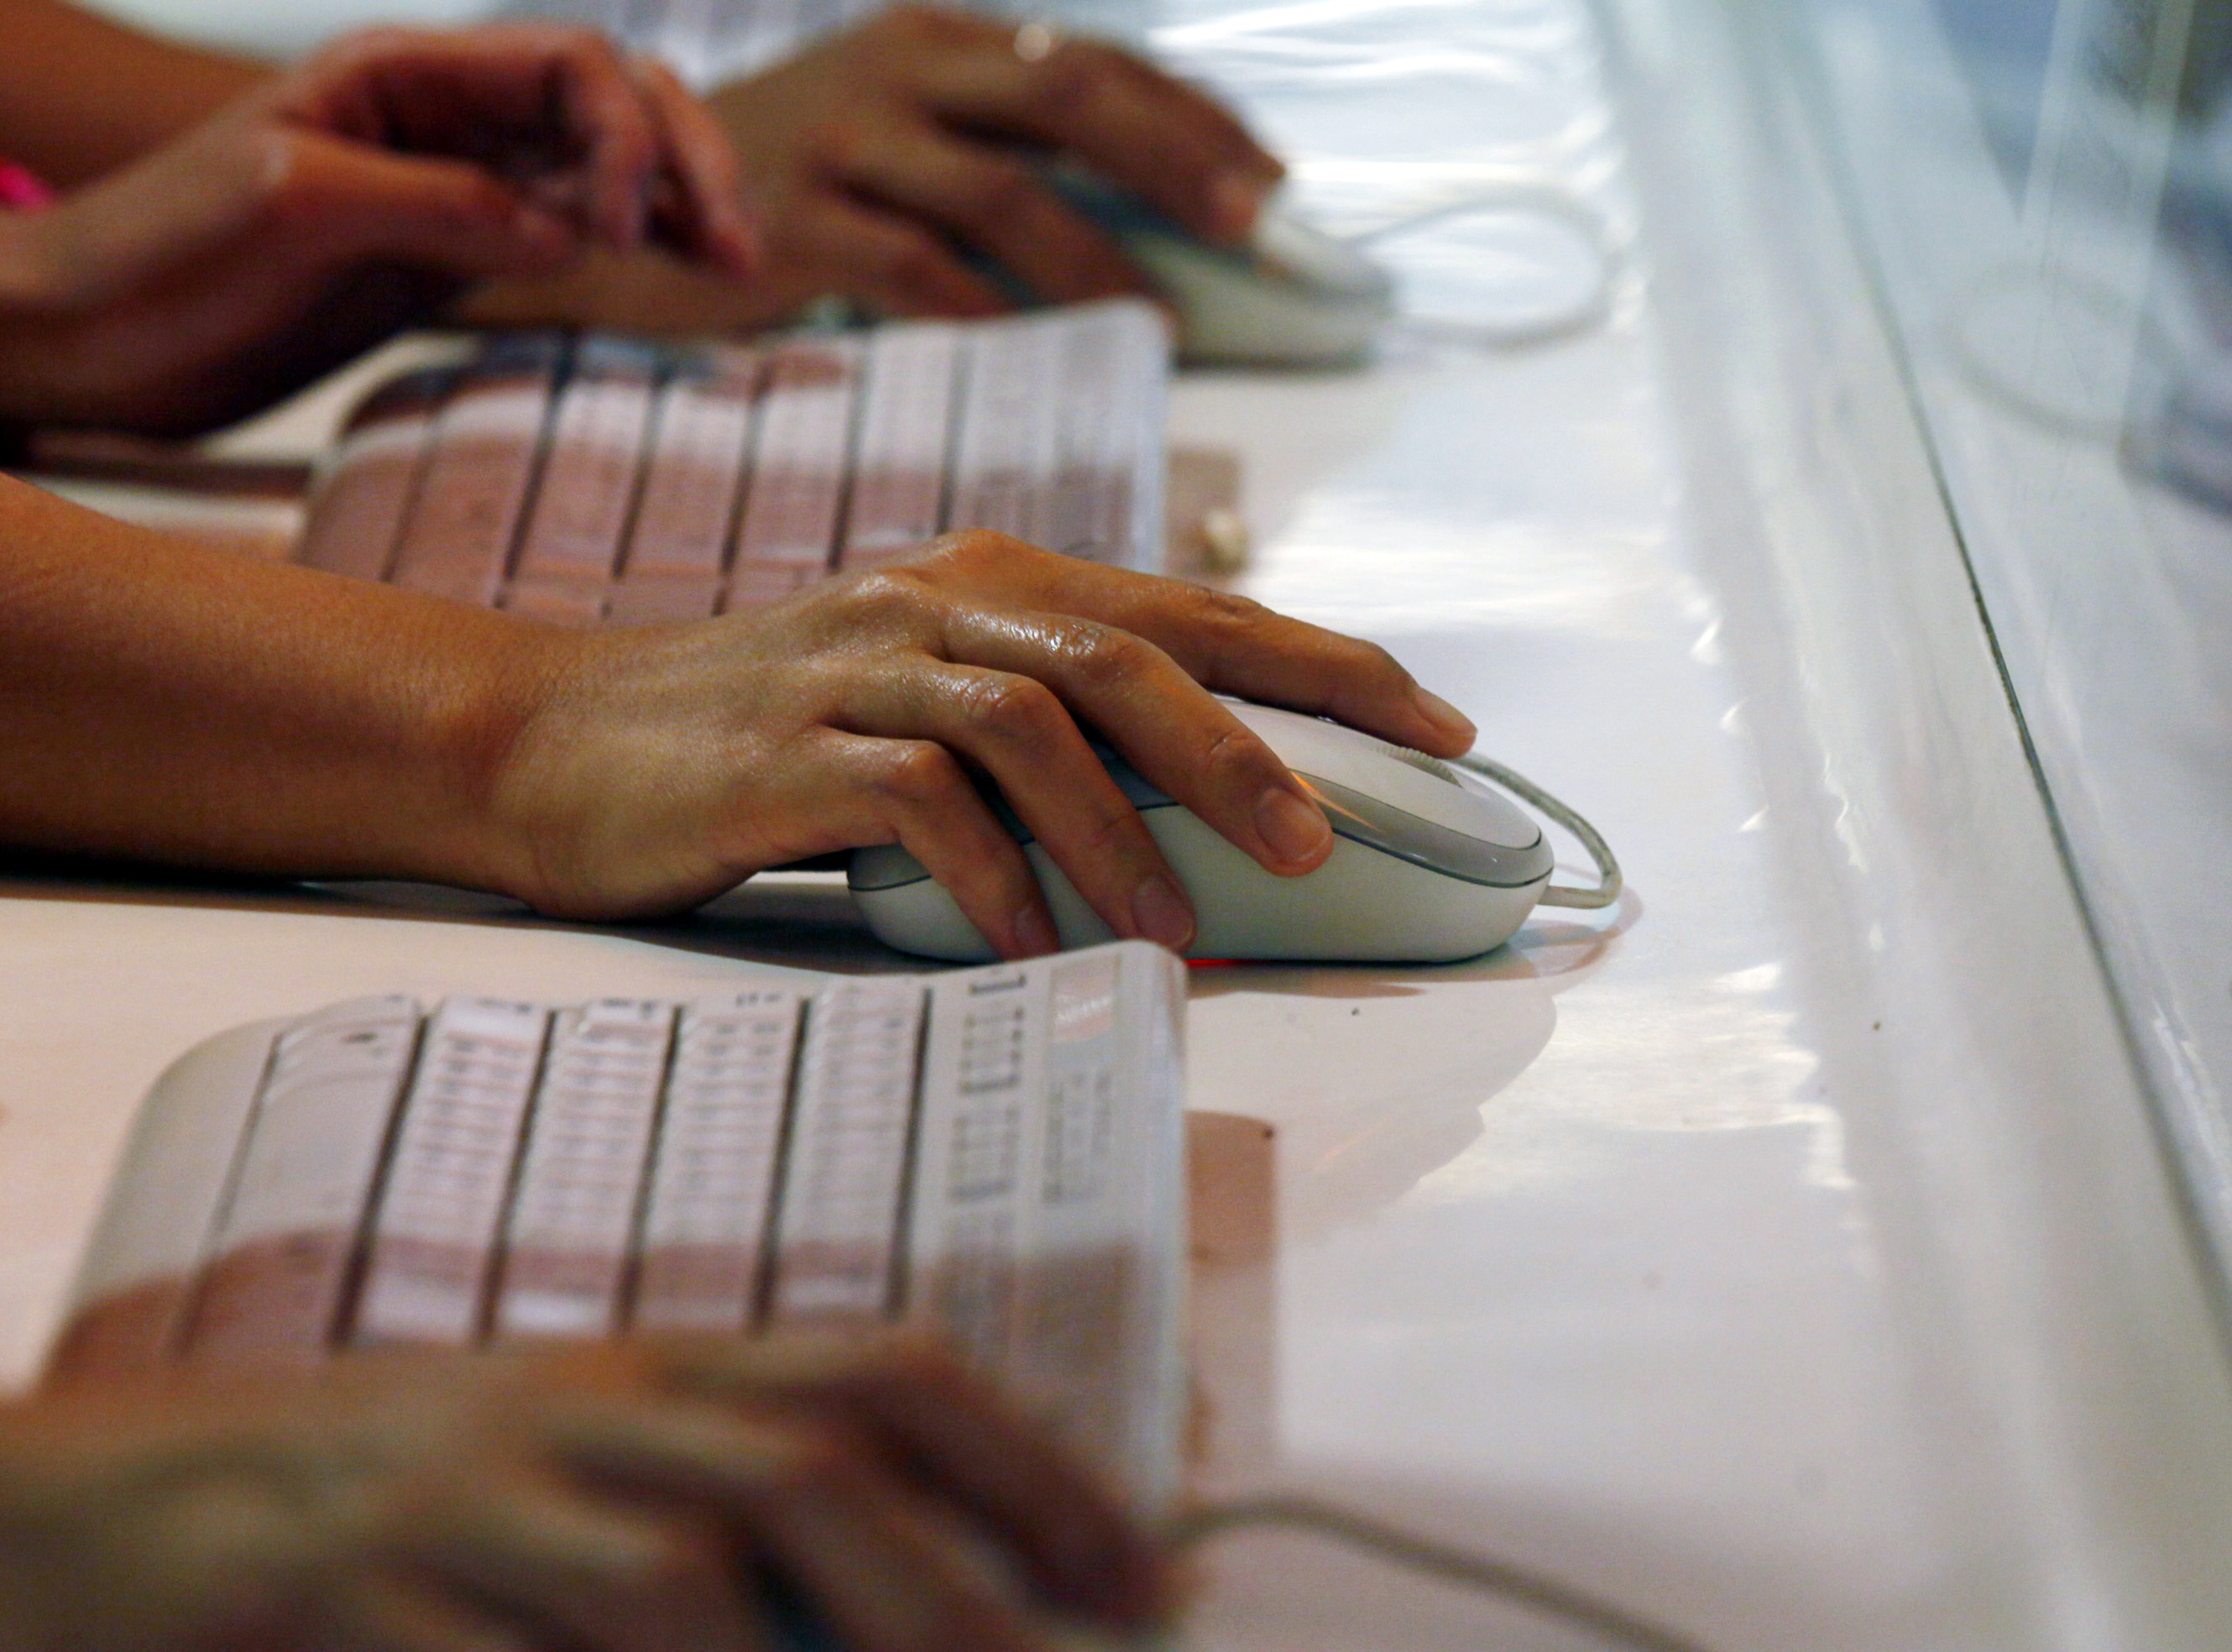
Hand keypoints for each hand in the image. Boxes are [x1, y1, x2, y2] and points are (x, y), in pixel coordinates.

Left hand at [0, 23, 752, 434]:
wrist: (92, 342)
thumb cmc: (161, 259)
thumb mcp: (293, 207)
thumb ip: (437, 203)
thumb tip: (572, 229)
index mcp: (402, 75)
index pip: (568, 68)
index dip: (625, 135)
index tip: (627, 228)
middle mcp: (444, 118)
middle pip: (612, 104)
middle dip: (686, 159)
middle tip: (734, 245)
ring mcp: (457, 187)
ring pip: (609, 167)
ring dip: (681, 203)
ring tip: (735, 263)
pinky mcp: (456, 256)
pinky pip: (575, 232)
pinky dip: (641, 250)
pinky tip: (685, 277)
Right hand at [0, 1330, 1166, 1651]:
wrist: (136, 1494)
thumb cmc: (417, 1491)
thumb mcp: (599, 1460)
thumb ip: (753, 1505)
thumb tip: (962, 1599)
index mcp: (657, 1365)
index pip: (887, 1374)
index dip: (1035, 1472)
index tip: (1142, 1578)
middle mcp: (574, 1412)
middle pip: (803, 1477)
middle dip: (948, 1601)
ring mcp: (450, 1508)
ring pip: (661, 1585)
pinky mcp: (330, 1606)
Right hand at [461, 5, 1281, 333]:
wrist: (617, 201)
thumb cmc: (792, 181)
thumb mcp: (899, 126)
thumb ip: (1007, 145)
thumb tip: (1162, 205)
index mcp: (938, 34)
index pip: (1095, 60)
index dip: (1194, 116)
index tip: (1274, 178)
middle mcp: (897, 66)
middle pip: (1070, 100)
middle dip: (1176, 165)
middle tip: (1252, 228)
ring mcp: (843, 139)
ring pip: (1005, 194)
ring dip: (1100, 261)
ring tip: (1166, 318)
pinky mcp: (796, 219)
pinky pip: (918, 271)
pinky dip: (992, 311)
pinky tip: (1043, 343)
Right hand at [484, 531, 1477, 958]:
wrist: (544, 743)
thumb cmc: (761, 744)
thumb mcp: (921, 703)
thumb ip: (1052, 722)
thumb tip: (1222, 803)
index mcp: (995, 584)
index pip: (1197, 613)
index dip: (1330, 666)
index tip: (1445, 727)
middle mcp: (940, 604)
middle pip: (1136, 654)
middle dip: (1251, 752)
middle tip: (1332, 847)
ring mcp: (859, 667)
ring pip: (1039, 724)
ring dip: (1126, 836)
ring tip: (1187, 934)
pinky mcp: (787, 749)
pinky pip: (922, 806)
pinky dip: (991, 883)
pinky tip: (1033, 948)